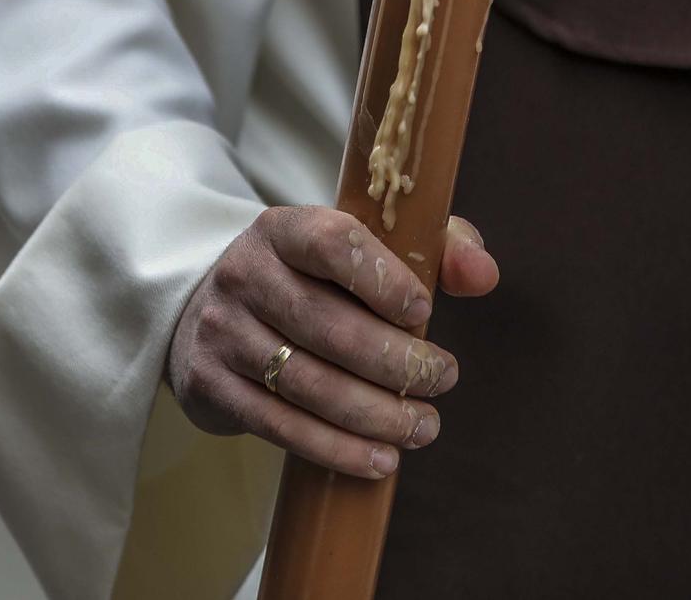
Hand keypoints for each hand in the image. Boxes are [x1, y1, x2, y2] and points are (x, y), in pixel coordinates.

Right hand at [166, 206, 498, 478]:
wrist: (205, 309)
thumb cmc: (308, 279)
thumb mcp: (358, 249)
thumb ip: (432, 249)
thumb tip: (484, 274)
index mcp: (283, 230)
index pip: (331, 242)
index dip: (383, 278)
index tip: (424, 310)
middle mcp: (243, 274)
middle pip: (326, 324)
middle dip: (397, 361)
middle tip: (443, 379)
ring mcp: (221, 331)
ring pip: (306, 383)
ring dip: (376, 415)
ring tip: (424, 426)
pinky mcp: (210, 384)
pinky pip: (279, 425)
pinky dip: (336, 449)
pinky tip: (380, 460)